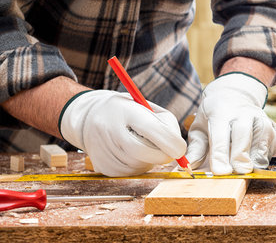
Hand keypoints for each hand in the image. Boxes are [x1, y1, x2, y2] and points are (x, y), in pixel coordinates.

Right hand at [59, 90, 186, 176]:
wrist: (90, 119)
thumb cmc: (129, 112)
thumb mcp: (147, 107)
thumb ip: (166, 124)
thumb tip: (179, 149)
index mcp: (126, 111)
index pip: (153, 129)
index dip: (171, 142)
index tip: (180, 148)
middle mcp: (111, 130)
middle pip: (146, 153)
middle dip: (163, 154)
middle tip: (167, 149)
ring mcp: (105, 150)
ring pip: (141, 165)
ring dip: (150, 159)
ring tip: (141, 143)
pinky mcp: (104, 167)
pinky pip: (132, 172)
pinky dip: (138, 165)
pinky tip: (129, 152)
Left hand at [185, 73, 275, 174]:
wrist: (234, 95)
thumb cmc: (214, 116)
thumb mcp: (199, 128)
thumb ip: (195, 149)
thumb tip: (187, 167)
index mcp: (220, 112)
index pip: (220, 133)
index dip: (220, 153)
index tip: (220, 172)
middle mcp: (242, 112)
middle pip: (244, 132)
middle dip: (242, 153)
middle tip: (239, 172)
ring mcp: (260, 116)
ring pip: (264, 134)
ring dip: (258, 154)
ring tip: (251, 169)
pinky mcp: (272, 124)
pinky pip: (275, 139)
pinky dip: (269, 152)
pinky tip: (259, 160)